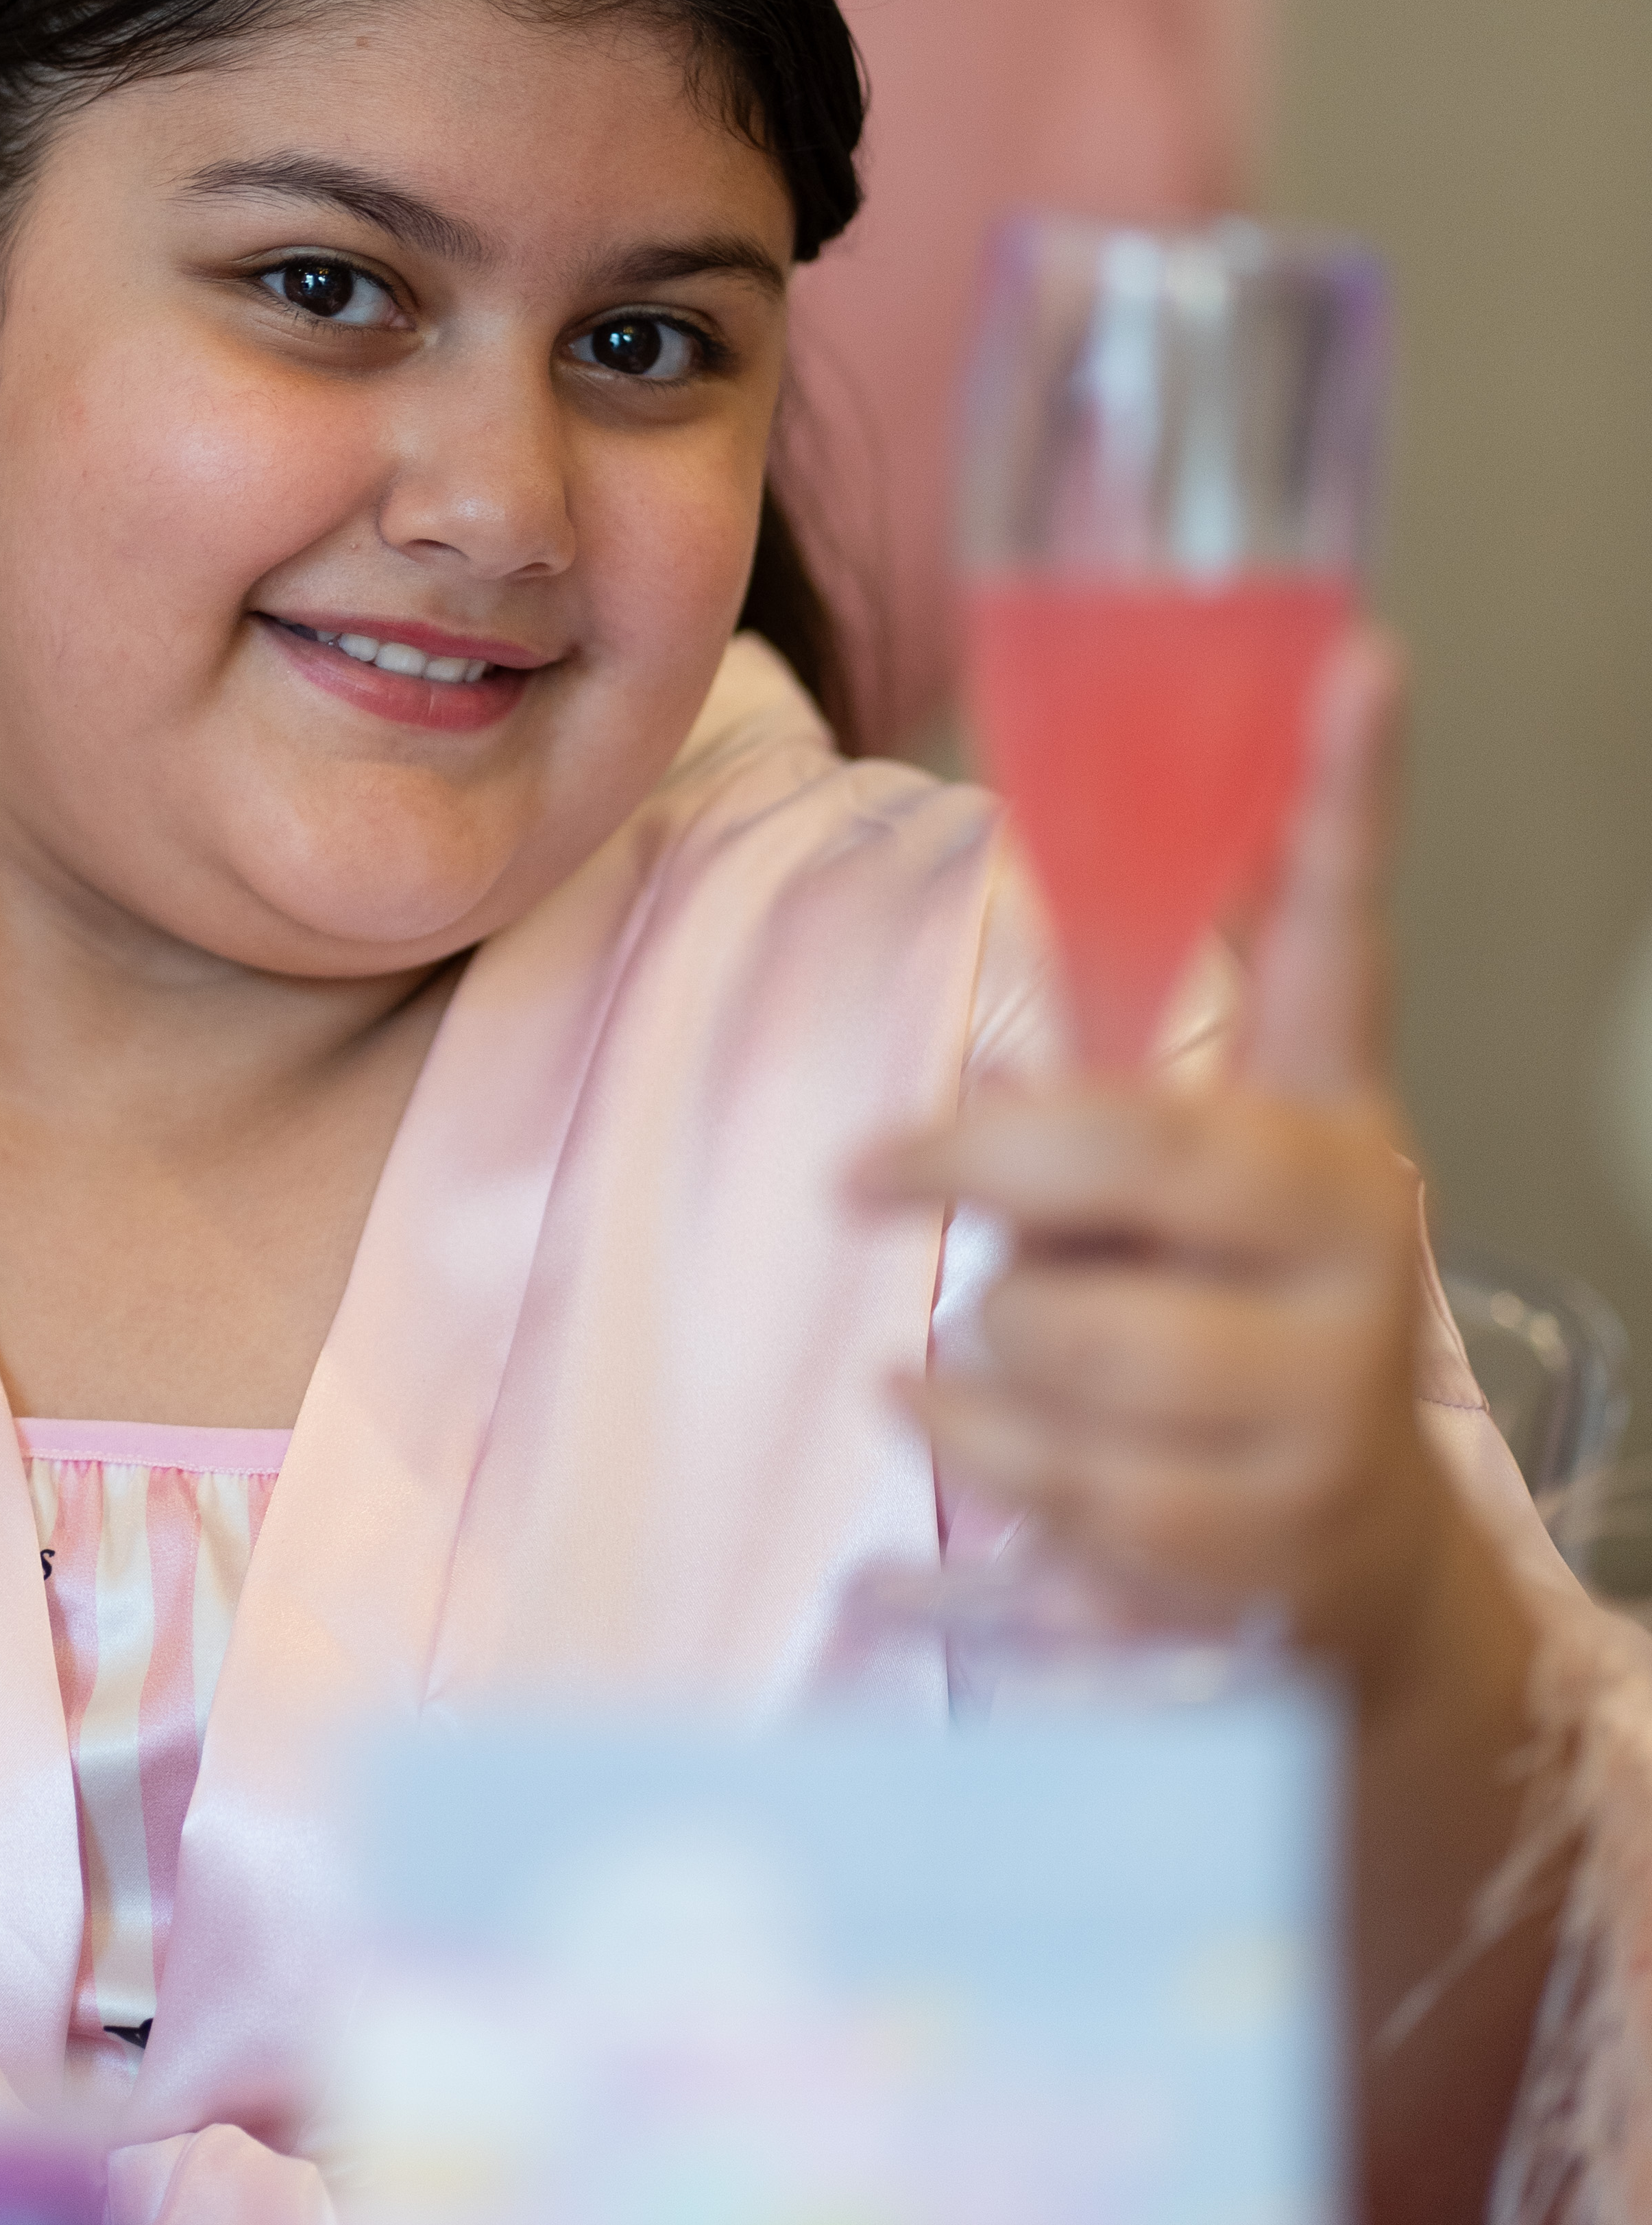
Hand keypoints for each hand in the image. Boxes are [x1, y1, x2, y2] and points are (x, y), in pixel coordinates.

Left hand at [856, 630, 1465, 1694]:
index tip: (1360, 653)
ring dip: (988, 1341)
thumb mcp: (1184, 1202)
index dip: (1350, 798)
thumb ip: (1108, 1094)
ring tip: (1027, 1354)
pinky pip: (1040, 1462)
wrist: (1343, 1572)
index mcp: (1331, 1123)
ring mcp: (1323, 1391)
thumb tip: (1004, 1011)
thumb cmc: (1220, 1336)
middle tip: (864, 1167)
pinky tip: (980, 1432)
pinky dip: (968, 1444)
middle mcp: (1355, 1235)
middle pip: (1134, 1149)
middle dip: (972, 1158)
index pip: (1344, 939)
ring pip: (1058, 1324)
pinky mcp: (1257, 1527)